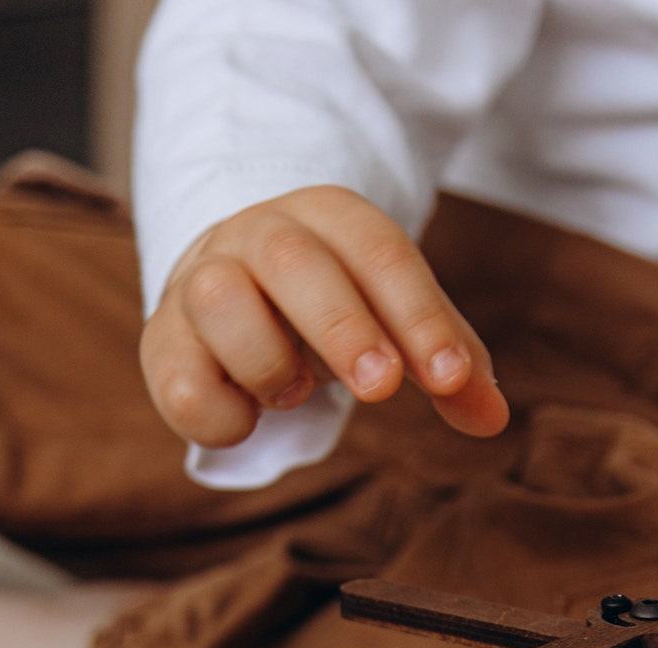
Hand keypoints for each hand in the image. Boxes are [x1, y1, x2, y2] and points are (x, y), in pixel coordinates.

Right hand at [141, 185, 508, 448]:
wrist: (230, 289)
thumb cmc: (328, 310)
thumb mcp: (395, 324)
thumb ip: (447, 366)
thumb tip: (493, 419)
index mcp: (327, 218)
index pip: (378, 252)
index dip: (417, 316)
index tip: (449, 379)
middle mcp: (256, 236)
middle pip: (294, 260)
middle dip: (343, 326)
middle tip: (382, 389)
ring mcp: (201, 283)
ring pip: (220, 300)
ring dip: (268, 360)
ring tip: (292, 392)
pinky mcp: (163, 341)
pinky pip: (178, 376)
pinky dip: (219, 412)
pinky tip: (248, 419)